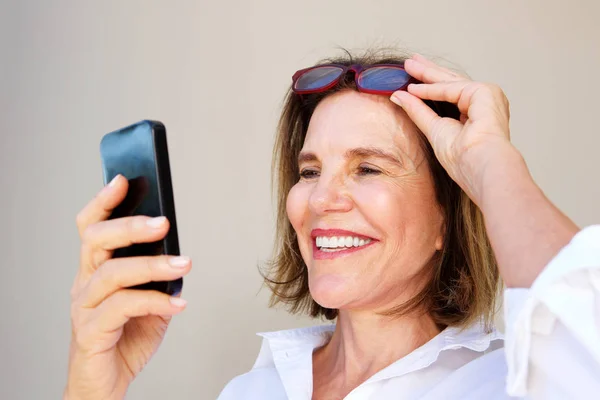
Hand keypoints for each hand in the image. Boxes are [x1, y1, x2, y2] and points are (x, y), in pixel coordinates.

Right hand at [65, 175, 191, 399]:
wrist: (105, 385)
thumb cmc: (125, 338)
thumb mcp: (148, 302)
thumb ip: (157, 279)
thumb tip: (178, 255)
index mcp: (95, 271)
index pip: (91, 227)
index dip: (103, 202)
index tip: (123, 179)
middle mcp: (84, 284)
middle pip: (96, 240)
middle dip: (130, 226)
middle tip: (163, 222)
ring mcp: (84, 307)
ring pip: (112, 272)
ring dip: (152, 265)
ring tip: (183, 263)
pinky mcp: (91, 332)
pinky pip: (122, 307)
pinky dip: (155, 301)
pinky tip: (178, 303)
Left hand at [390, 54, 517, 204]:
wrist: (479, 166)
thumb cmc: (463, 160)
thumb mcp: (434, 130)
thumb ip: (418, 111)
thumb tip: (398, 96)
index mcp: (477, 114)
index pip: (451, 94)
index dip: (430, 85)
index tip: (411, 78)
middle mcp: (485, 103)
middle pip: (451, 82)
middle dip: (429, 71)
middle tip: (410, 61)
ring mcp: (487, 96)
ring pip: (450, 81)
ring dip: (428, 72)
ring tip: (408, 65)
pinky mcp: (485, 92)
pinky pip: (451, 88)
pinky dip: (431, 88)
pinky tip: (413, 88)